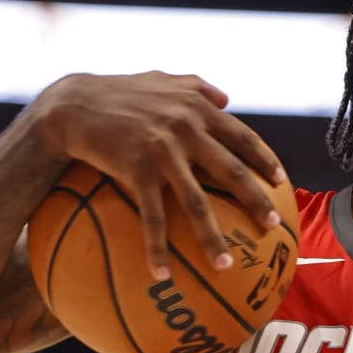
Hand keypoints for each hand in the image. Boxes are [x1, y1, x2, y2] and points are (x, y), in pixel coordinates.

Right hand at [31, 72, 286, 281]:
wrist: (72, 105)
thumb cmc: (118, 92)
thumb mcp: (161, 79)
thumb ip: (196, 85)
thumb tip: (226, 98)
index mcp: (196, 109)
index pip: (241, 136)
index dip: (263, 159)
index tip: (280, 180)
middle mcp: (186, 128)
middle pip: (231, 172)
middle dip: (255, 201)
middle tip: (271, 226)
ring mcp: (163, 151)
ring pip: (197, 203)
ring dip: (214, 239)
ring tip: (227, 267)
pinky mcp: (137, 170)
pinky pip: (153, 217)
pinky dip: (158, 248)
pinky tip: (162, 273)